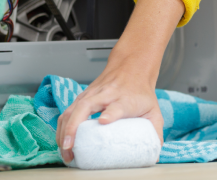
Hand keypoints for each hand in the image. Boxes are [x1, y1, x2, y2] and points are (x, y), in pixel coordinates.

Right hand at [56, 0, 183, 163]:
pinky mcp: (82, 97)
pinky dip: (62, 127)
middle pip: (85, 107)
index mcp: (124, 98)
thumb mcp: (153, 109)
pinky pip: (67, 112)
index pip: (116, 106)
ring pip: (71, 110)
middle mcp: (106, 95)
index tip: (103, 121)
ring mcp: (91, 94)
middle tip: (70, 148)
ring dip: (64, 131)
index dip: (110, 113)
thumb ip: (155, 130)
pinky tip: (62, 141)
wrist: (132, 67)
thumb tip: (154, 150)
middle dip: (74, 128)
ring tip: (64, 150)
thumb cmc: (141, 91)